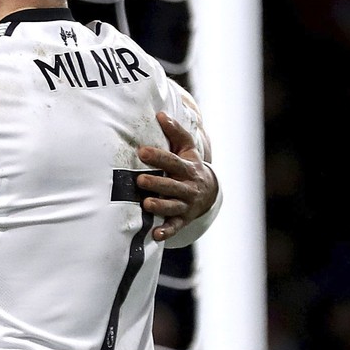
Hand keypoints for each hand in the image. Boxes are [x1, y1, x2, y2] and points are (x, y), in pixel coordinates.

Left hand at [137, 111, 217, 241]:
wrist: (209, 191)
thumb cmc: (189, 165)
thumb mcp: (187, 149)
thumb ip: (175, 132)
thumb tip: (160, 114)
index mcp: (188, 168)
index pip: (172, 162)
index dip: (158, 157)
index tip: (141, 151)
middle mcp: (188, 187)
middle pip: (172, 186)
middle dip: (157, 183)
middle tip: (140, 180)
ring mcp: (186, 204)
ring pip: (173, 206)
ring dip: (160, 206)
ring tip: (146, 204)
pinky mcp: (182, 219)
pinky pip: (175, 226)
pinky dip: (167, 232)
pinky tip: (156, 235)